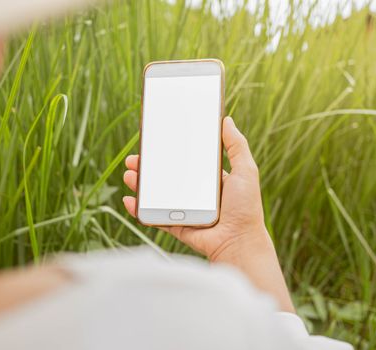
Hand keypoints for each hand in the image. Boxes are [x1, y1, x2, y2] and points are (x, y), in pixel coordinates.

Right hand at [122, 117, 267, 260]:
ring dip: (140, 186)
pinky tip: (130, 201)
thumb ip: (236, 146)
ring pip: (157, 196)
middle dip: (148, 168)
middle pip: (166, 178)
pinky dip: (140, 210)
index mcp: (210, 180)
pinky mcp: (177, 226)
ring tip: (129, 175)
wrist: (239, 242)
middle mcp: (196, 195)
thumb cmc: (245, 207)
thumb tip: (226, 120)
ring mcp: (185, 211)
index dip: (169, 152)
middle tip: (134, 159)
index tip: (155, 142)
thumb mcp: (245, 170)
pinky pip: (155, 217)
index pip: (185, 162)